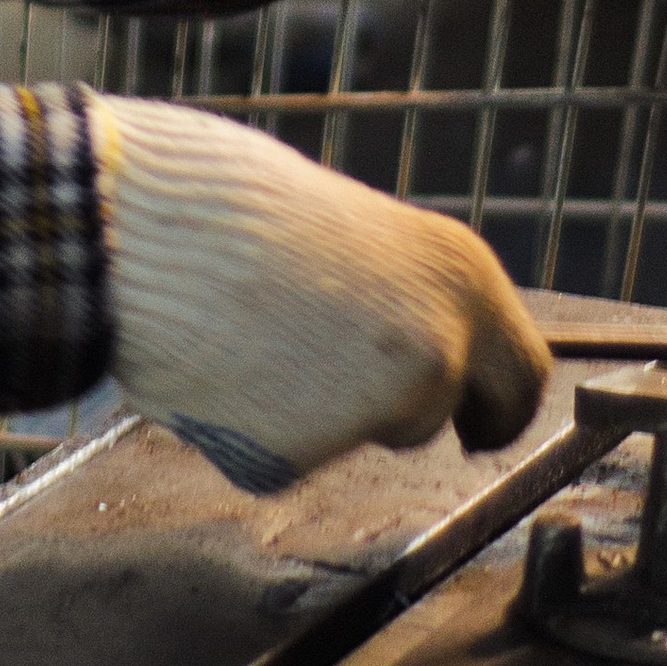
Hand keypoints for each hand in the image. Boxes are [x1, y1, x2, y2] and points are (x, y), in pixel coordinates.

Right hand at [95, 95, 550, 490]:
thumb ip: (399, 292)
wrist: (144, 227)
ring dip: (320, 408)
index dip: (497, 406)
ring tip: (251, 335)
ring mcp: (377, 409)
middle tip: (363, 406)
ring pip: (361, 432)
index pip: (523, 375)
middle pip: (449, 418)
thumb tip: (401, 339)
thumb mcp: (356, 232)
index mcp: (463, 275)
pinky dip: (251, 429)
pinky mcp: (302, 457)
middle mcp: (440, 347)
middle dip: (417, 421)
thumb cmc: (233, 208)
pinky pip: (282, 456)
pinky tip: (217, 369)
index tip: (477, 422)